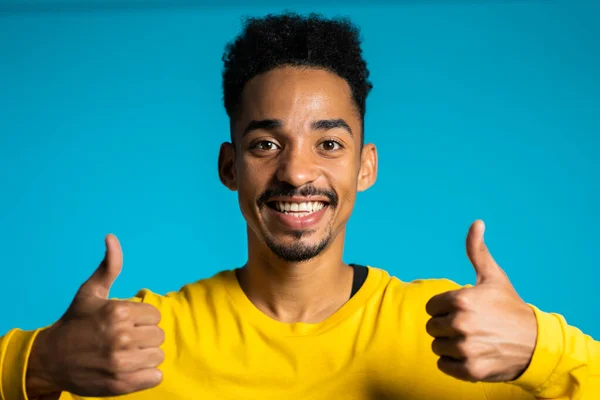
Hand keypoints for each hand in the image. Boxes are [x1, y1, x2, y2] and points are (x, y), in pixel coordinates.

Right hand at [26, 235, 164, 397]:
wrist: (50, 359)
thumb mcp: (90, 292)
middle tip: (126, 339)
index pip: (155, 316)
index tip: (127, 323)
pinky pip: (155, 376)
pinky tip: (131, 368)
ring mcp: (120, 362)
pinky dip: (147, 375)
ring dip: (146, 356)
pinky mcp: (121, 384)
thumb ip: (109, 267)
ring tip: (127, 354)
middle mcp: (121, 337)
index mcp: (118, 312)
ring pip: (158, 356)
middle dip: (145, 337)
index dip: (143, 320)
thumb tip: (112, 237)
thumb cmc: (75, 323)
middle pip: (159, 336)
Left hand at [425, 220, 537, 381]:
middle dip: (446, 327)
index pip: (431, 307)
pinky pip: (443, 365)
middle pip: (432, 327)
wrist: (536, 343)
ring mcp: (465, 348)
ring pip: (437, 347)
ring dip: (450, 345)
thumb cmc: (509, 307)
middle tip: (469, 327)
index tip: (463, 311)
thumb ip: (477, 251)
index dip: (445, 309)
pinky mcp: (470, 370)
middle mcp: (461, 324)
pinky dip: (453, 363)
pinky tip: (471, 355)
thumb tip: (476, 223)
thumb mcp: (493, 277)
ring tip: (472, 341)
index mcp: (461, 300)